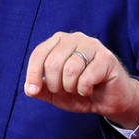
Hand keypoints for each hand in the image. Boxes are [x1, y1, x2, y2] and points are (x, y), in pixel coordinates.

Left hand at [23, 31, 138, 128]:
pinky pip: (87, 77)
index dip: (33, 74)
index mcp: (59, 41)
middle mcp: (75, 38)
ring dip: (71, 87)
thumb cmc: (80, 91)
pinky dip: (84, 89)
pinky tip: (90, 89)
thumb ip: (39, 88)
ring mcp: (93, 45)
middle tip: (65, 91)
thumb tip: (29, 88)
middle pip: (53, 63)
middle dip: (55, 85)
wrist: (109, 101)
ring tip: (78, 89)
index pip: (39, 54)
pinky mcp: (107, 57)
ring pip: (70, 69)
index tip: (33, 90)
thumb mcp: (54, 92)